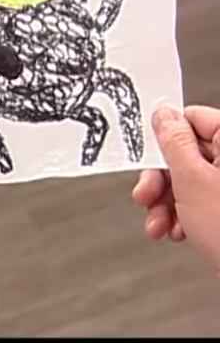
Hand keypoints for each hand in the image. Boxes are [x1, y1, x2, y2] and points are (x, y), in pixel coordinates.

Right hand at [132, 105, 219, 269]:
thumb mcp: (192, 181)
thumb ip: (174, 143)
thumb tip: (163, 116)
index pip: (192, 119)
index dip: (164, 138)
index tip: (148, 157)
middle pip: (187, 153)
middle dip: (161, 180)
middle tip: (147, 196)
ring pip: (190, 180)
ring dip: (166, 204)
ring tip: (161, 224)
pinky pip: (201, 200)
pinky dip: (184, 216)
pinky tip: (179, 232)